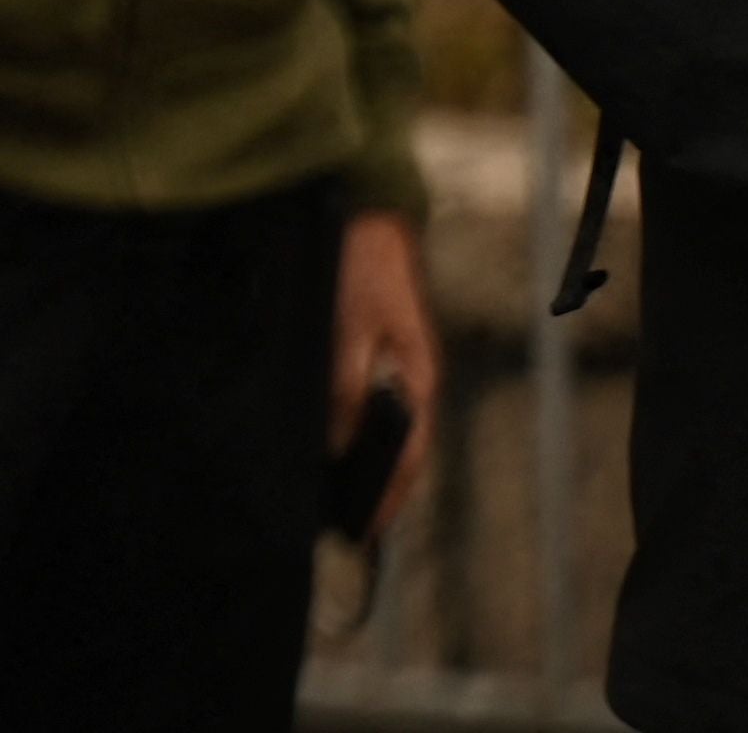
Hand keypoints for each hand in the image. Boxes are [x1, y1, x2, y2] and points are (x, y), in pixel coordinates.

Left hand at [331, 205, 441, 520]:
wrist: (367, 214)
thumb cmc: (359, 268)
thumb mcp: (346, 329)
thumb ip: (345, 388)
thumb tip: (336, 445)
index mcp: (417, 380)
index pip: (409, 456)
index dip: (388, 495)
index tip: (366, 533)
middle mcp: (415, 379)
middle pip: (401, 449)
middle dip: (376, 486)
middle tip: (342, 524)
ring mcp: (402, 365)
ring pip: (387, 428)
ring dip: (365, 461)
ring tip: (333, 493)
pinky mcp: (384, 350)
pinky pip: (374, 403)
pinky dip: (356, 428)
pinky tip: (330, 438)